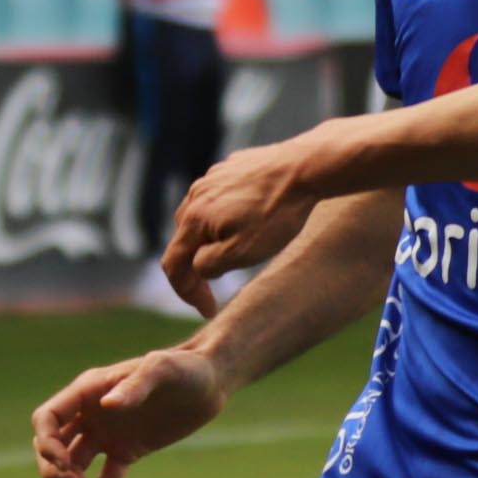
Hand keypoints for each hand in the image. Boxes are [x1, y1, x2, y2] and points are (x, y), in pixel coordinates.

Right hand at [31, 346, 228, 477]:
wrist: (210, 383)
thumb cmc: (185, 367)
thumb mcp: (161, 369)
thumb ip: (135, 385)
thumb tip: (107, 406)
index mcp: (88, 392)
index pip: (47, 419)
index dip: (46, 444)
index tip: (64, 466)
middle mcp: (90, 415)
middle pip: (53, 449)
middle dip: (57, 474)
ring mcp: (106, 435)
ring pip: (75, 469)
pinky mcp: (126, 453)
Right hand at [160, 142, 322, 315]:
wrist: (305, 168)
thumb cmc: (276, 214)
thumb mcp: (242, 253)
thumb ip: (209, 265)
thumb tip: (198, 266)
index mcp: (194, 218)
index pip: (173, 264)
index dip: (186, 292)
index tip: (208, 309)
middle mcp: (196, 195)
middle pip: (183, 240)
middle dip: (195, 268)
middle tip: (216, 288)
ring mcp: (213, 178)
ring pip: (200, 217)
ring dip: (208, 241)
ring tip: (231, 254)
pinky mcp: (232, 167)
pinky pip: (218, 199)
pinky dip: (223, 219)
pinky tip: (246, 224)